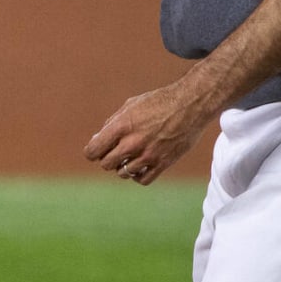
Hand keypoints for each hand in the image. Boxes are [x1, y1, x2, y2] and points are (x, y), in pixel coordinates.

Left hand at [83, 80, 212, 185]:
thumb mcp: (130, 105)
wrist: (189, 106)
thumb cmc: (158, 102)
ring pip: (123, 173)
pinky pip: (143, 179)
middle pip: (107, 164)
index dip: (91, 152)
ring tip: (127, 157)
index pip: (94, 150)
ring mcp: (148, 155)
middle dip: (106, 158)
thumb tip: (99, 138)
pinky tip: (138, 167)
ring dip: (122, 167)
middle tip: (112, 152)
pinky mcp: (163, 163)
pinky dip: (137, 176)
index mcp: (121, 126)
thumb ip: (113, 123)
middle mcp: (133, 143)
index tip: (94, 151)